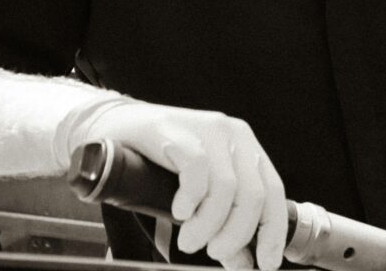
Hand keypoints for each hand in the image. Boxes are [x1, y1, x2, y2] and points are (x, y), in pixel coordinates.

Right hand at [64, 99, 287, 269]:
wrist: (111, 127)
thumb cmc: (155, 163)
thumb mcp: (197, 195)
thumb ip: (222, 223)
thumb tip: (243, 262)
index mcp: (246, 147)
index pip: (274, 192)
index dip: (272, 231)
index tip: (266, 263)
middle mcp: (233, 134)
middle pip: (252, 195)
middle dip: (236, 234)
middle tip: (214, 252)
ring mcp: (207, 129)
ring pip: (226, 187)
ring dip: (209, 224)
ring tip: (189, 240)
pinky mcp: (178, 131)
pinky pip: (197, 170)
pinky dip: (192, 199)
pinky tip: (180, 212)